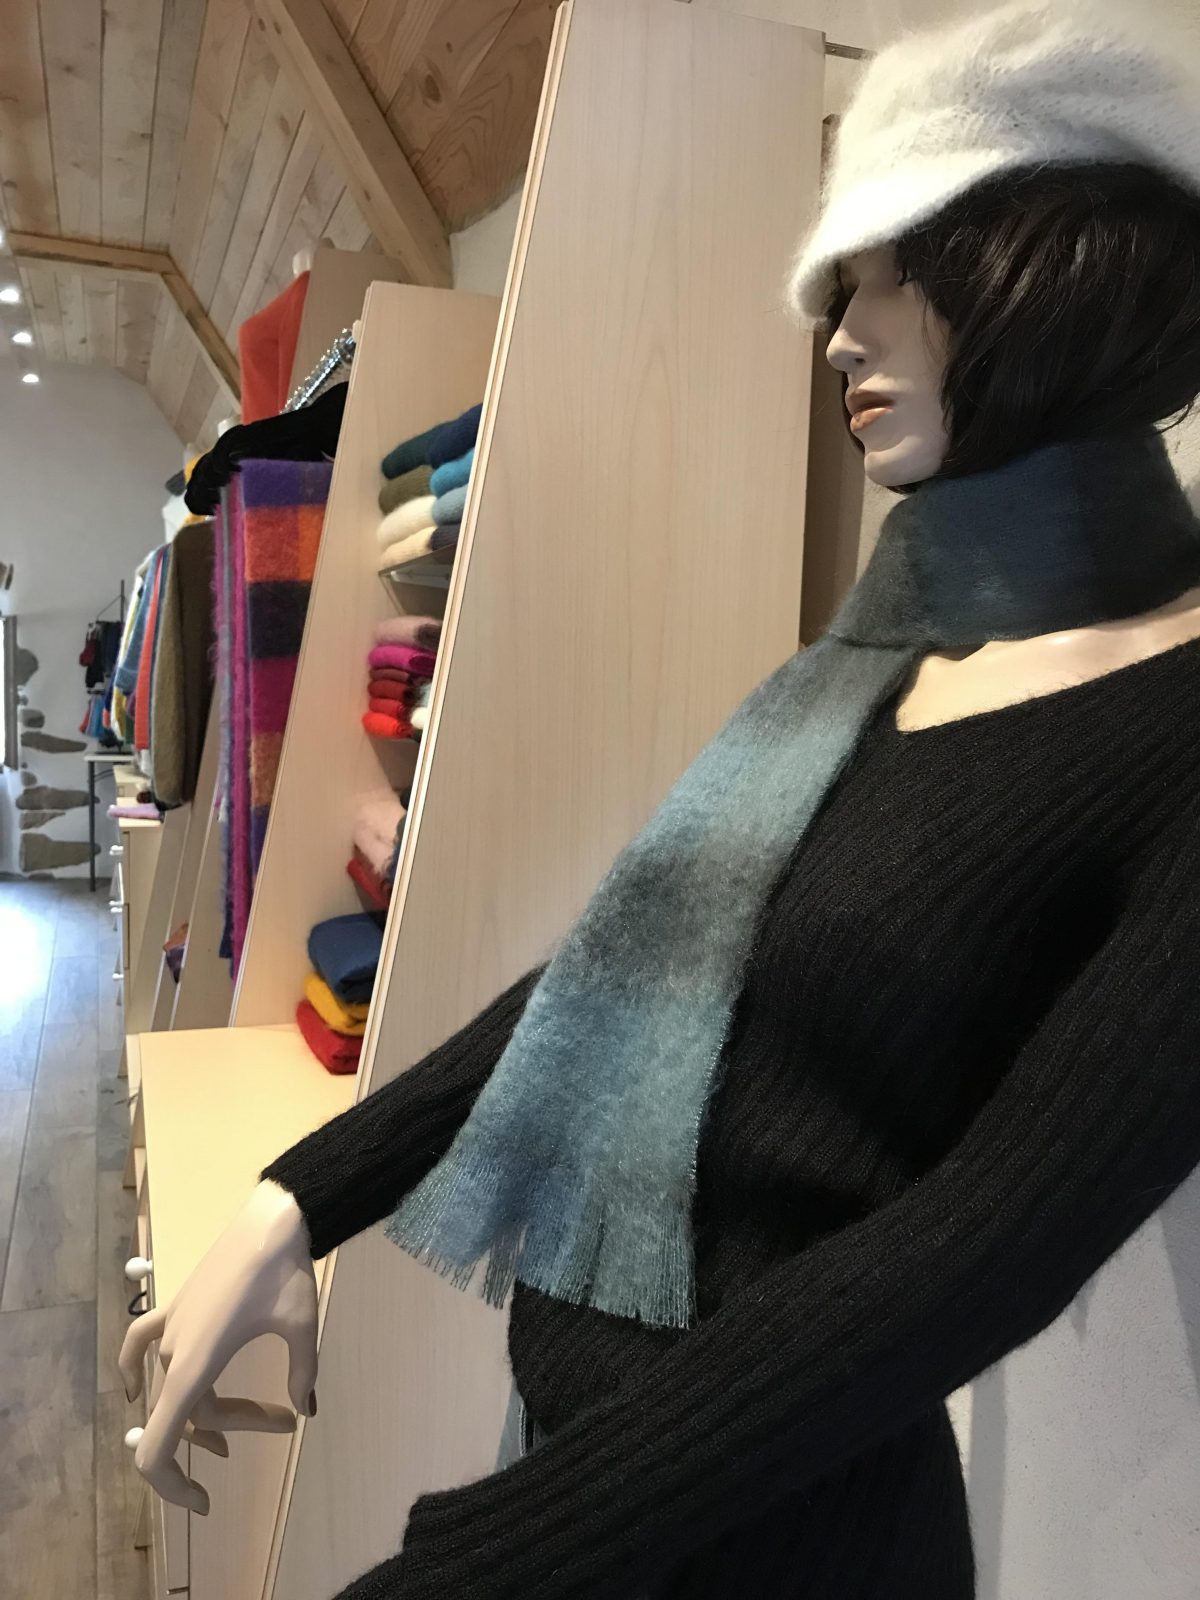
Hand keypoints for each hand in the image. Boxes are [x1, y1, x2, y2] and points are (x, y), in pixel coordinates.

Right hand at [118, 1180, 318, 1514]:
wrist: (273, 1218)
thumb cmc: (286, 1273)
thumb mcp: (302, 1329)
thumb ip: (301, 1375)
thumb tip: (305, 1410)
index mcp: (195, 1366)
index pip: (158, 1446)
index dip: (173, 1485)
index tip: (206, 1502)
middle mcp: (173, 1352)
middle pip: (192, 1415)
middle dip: (238, 1425)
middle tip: (288, 1418)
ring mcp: (170, 1327)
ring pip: (180, 1387)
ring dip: (217, 1408)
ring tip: (269, 1409)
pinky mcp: (176, 1307)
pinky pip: (140, 1344)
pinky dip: (132, 1369)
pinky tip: (133, 1390)